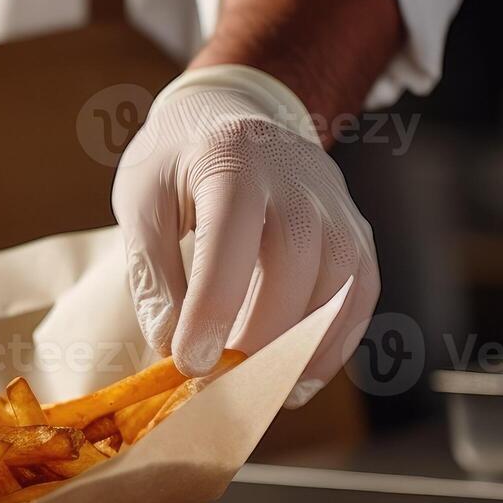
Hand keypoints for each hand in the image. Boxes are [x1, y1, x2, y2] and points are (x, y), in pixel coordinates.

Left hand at [112, 65, 378, 407]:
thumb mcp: (142, 203)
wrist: (230, 111)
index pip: (231, 236)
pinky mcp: (354, 229)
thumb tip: (169, 348)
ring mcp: (334, 202)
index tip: (190, 362)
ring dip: (302, 346)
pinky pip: (360, 291)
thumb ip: (152, 274)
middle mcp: (295, 177)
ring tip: (258, 391)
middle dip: (260, 333)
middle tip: (221, 383)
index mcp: (231, 159)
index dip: (213, 306)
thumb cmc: (175, 161)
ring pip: (338, 280)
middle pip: (295, 260)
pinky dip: (336, 342)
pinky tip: (299, 379)